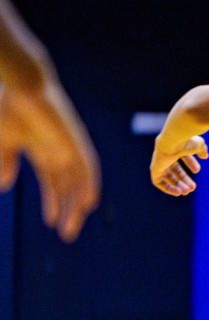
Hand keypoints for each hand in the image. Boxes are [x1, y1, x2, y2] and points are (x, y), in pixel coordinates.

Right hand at [0, 78, 99, 241]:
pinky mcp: (77, 141)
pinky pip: (88, 167)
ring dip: (78, 203)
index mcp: (43, 150)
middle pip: (68, 186)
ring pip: (79, 181)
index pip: (53, 182)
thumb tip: (4, 186)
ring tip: (75, 223)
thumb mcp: (4, 142)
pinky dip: (89, 185)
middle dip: (67, 209)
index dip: (54, 202)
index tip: (52, 222)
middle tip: (67, 233)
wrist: (22, 86)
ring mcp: (70, 146)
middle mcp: (60, 151)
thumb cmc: (9, 109)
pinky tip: (89, 202)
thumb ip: (4, 162)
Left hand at [150, 134, 208, 195]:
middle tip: (192, 188)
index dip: (191, 163)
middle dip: (184, 179)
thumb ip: (201, 150)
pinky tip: (178, 192)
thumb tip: (205, 156)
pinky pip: (158, 181)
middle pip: (174, 170)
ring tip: (186, 191)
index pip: (182, 156)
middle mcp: (165, 154)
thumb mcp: (198, 145)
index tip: (197, 170)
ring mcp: (159, 161)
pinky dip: (167, 188)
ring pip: (167, 177)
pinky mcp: (155, 168)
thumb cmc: (187, 141)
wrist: (174, 139)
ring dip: (177, 185)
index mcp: (175, 146)